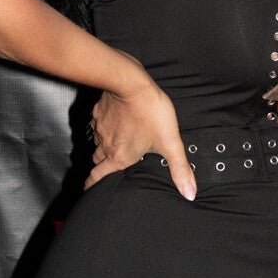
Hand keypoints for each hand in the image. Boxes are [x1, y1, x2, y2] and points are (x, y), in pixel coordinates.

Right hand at [86, 72, 195, 199]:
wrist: (131, 83)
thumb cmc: (151, 112)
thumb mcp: (171, 143)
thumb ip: (180, 169)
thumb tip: (189, 194)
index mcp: (121, 156)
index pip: (99, 176)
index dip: (92, 185)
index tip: (88, 189)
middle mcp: (106, 145)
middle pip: (97, 160)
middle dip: (100, 166)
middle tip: (103, 169)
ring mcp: (100, 128)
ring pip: (97, 142)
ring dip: (102, 147)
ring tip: (111, 147)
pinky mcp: (98, 112)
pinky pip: (97, 124)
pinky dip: (103, 128)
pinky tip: (113, 123)